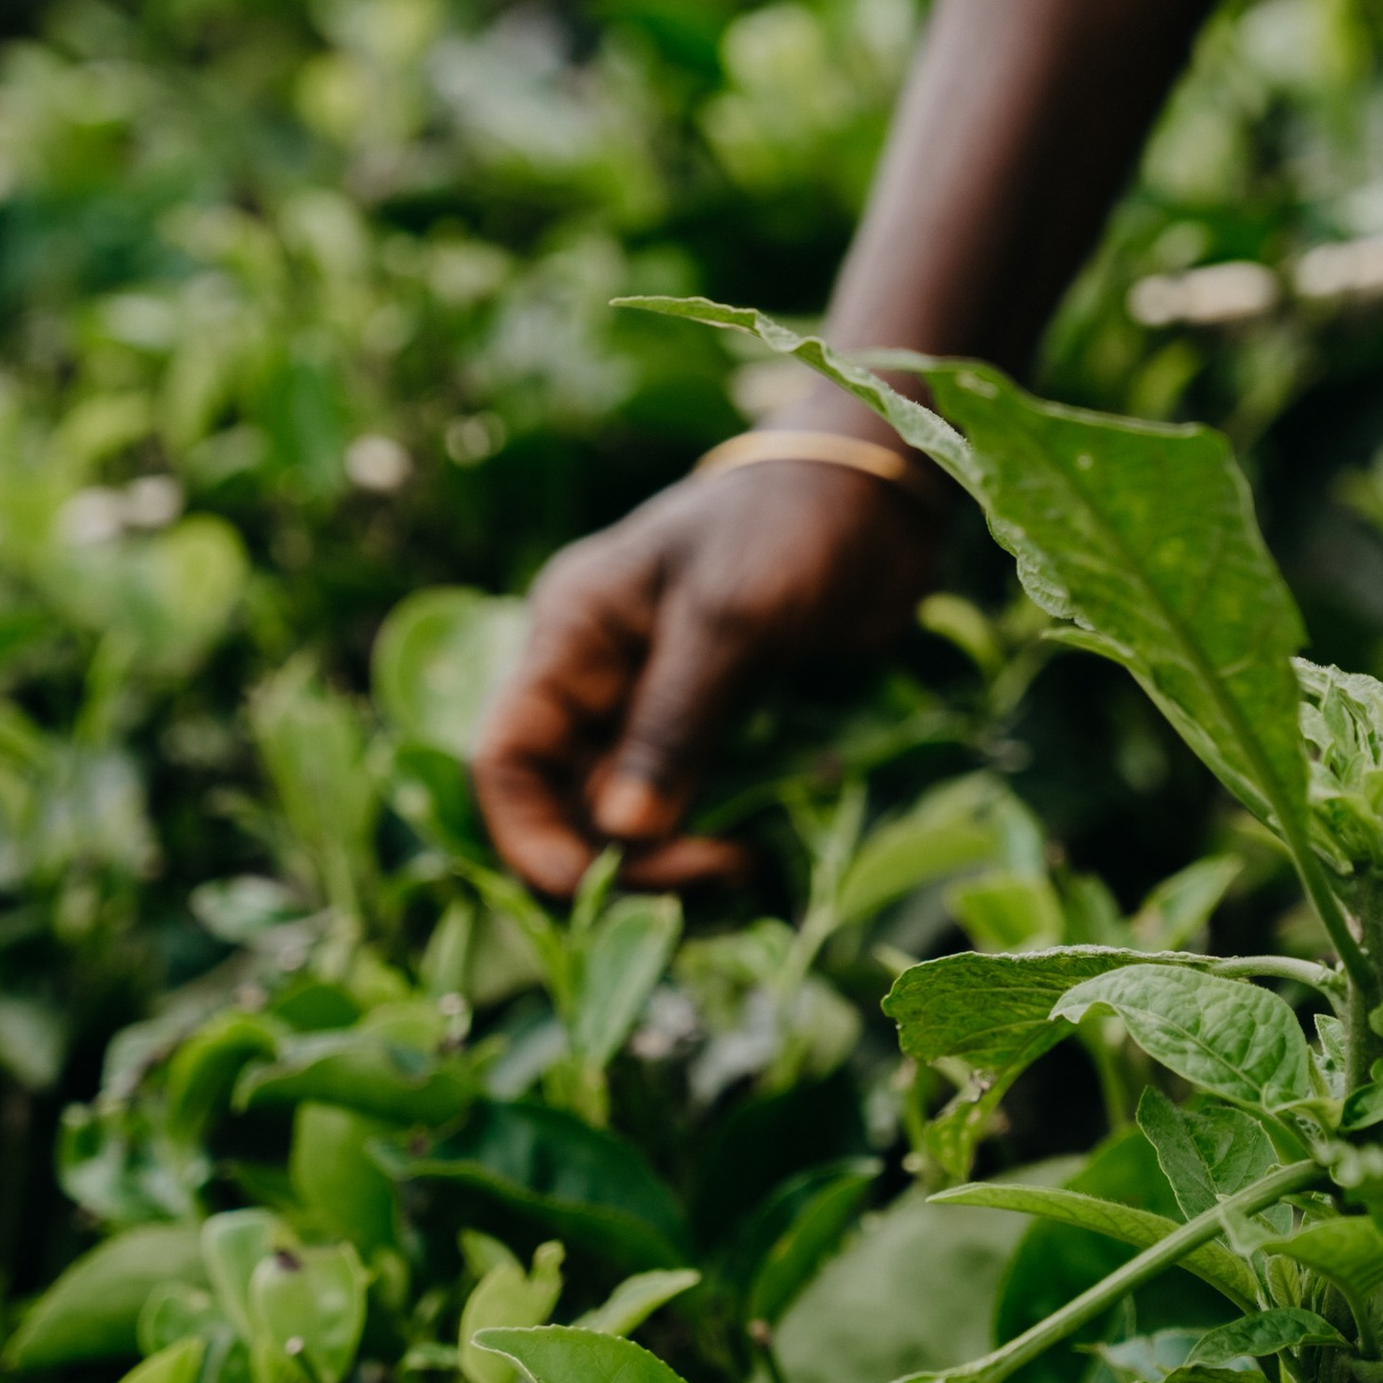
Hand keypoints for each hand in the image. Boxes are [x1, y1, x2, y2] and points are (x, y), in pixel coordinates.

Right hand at [469, 455, 937, 896]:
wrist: (876, 496)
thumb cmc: (790, 527)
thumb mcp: (728, 618)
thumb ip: (673, 722)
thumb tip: (621, 831)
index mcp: (572, 634)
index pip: (506, 755)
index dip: (528, 835)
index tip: (593, 887)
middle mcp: (595, 675)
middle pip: (562, 799)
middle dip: (617, 855)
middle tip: (710, 870)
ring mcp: (650, 701)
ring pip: (622, 811)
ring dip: (667, 853)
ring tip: (739, 865)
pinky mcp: (708, 721)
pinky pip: (681, 799)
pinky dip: (702, 833)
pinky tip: (750, 849)